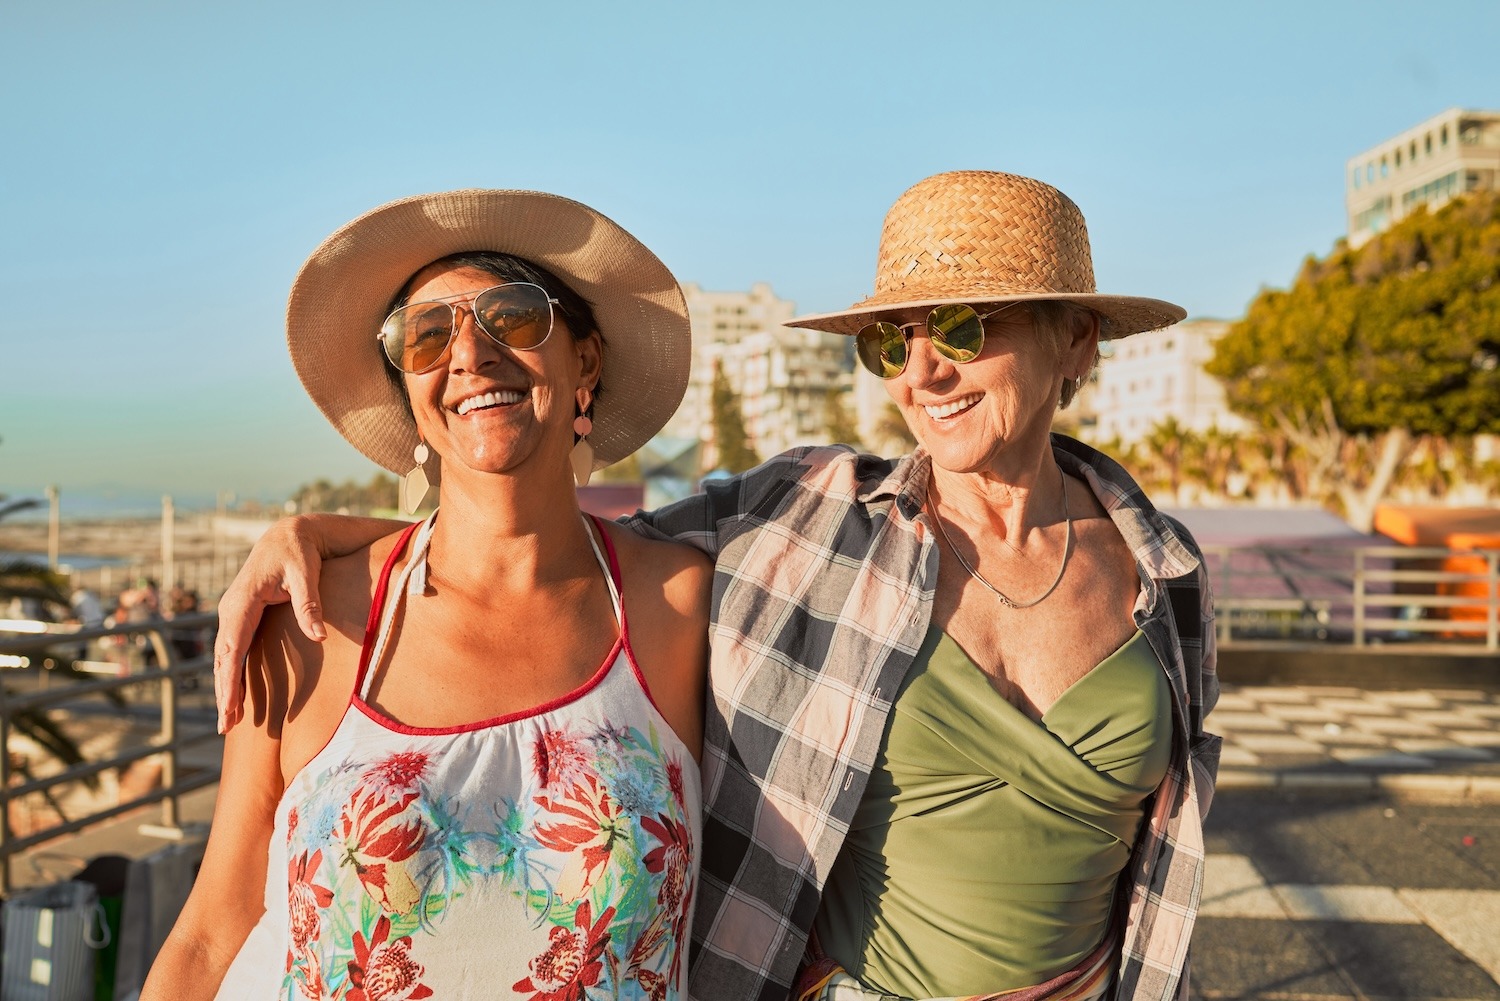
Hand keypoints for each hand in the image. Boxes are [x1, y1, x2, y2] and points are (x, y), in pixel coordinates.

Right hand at [213, 517, 325, 732]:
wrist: (289, 533)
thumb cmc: (299, 552)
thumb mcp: (305, 574)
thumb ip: (309, 604)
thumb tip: (318, 636)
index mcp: (242, 602)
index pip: (232, 648)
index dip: (230, 680)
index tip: (230, 707)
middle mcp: (231, 609)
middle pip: (224, 659)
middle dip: (224, 693)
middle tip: (226, 725)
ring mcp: (234, 613)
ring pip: (226, 657)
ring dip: (226, 687)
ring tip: (229, 720)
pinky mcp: (243, 616)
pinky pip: (234, 650)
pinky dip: (233, 673)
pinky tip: (236, 695)